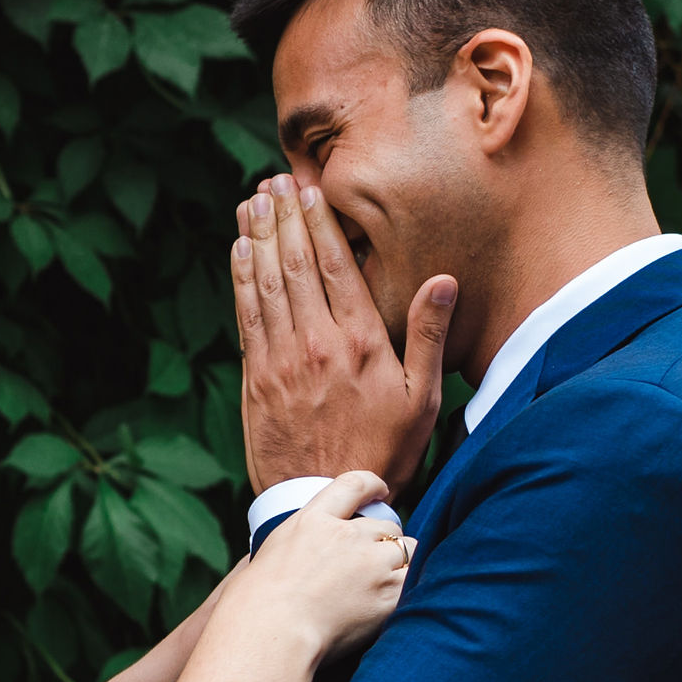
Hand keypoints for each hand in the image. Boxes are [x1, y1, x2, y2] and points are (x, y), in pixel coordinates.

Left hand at [232, 175, 455, 491]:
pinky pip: (245, 318)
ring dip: (256, 239)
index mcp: (360, 341)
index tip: (307, 189)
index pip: (335, 265)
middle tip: (272, 183)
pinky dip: (241, 280)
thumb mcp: (424, 397)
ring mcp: (280, 361)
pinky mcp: (255, 381)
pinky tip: (239, 253)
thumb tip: (443, 280)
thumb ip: (428, 335)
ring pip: (264, 285)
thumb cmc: (385, 448)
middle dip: (282, 219)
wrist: (326, 498)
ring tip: (251, 203)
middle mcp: (316, 343)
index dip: (318, 222)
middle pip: (294, 265)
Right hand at [236, 472, 411, 659]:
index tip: (381, 491)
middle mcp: (346, 536)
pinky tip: (392, 602)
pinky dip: (406, 590)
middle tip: (372, 565)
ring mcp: (370, 563)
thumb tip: (293, 556)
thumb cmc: (251, 607)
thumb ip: (287, 551)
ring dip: (399, 565)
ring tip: (384, 586)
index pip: (353, 486)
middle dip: (384, 542)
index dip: (372, 485)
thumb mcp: (259, 561)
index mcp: (311, 521)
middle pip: (386, 526)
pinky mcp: (388, 594)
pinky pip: (412, 582)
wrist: (269, 634)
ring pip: (407, 550)